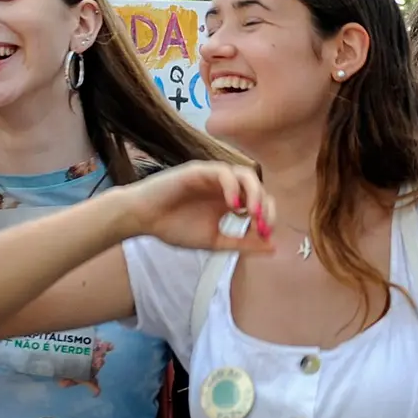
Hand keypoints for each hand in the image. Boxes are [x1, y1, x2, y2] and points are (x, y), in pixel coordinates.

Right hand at [117, 162, 277, 253]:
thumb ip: (242, 243)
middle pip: (258, 187)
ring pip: (245, 175)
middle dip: (264, 206)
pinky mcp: (200, 170)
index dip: (268, 216)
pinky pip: (223, 172)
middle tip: (262, 224)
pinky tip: (232, 206)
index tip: (266, 234)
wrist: (142, 220)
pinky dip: (232, 187)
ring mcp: (214, 176)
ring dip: (253, 193)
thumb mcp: (214, 241)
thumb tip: (274, 247)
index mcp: (231, 201)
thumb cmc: (175, 228)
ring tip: (251, 214)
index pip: (261, 201)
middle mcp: (226, 186)